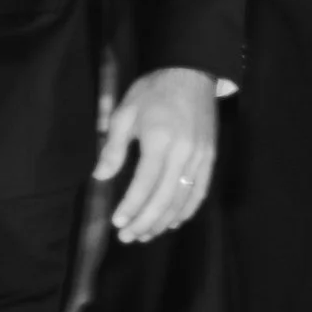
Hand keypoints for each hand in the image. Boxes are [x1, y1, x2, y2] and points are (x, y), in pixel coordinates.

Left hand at [96, 66, 217, 243]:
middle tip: (128, 237)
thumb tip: (100, 176)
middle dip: (145, 222)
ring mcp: (200, 157)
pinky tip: (172, 222)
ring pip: (183, 200)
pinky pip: (200, 192)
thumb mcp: (125, 113)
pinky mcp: (210, 158)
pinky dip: (187, 211)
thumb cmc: (152, 92)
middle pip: (165, 199)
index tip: (117, 223)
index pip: (144, 185)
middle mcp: (183, 153)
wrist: (190, 74)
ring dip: (164, 222)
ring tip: (146, 235)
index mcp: (160, 141)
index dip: (131, 208)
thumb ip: (114, 148)